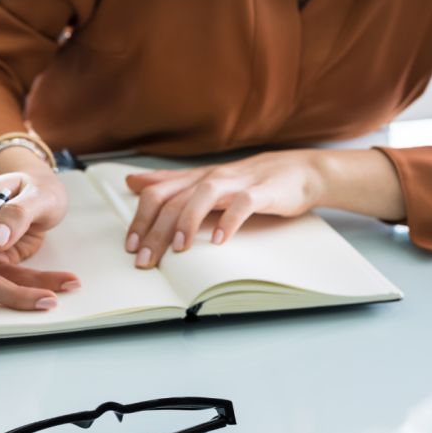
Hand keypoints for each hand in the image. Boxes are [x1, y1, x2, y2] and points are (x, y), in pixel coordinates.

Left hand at [123, 149, 405, 268]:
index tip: (130, 248)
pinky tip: (220, 240)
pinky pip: (242, 204)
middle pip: (174, 201)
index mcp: (194, 180)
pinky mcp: (261, 191)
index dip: (140, 220)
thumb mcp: (204, 180)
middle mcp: (210, 179)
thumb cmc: (248, 180)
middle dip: (155, 232)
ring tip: (178, 249)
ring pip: (202, 197)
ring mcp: (236, 183)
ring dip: (187, 223)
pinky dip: (229, 221)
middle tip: (144, 261)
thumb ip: (169, 183)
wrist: (301, 171)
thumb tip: (132, 181)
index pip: (157, 194)